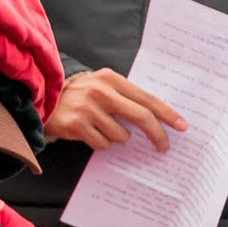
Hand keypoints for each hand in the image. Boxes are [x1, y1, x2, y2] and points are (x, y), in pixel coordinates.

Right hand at [47, 69, 186, 153]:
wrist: (45, 97)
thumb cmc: (83, 95)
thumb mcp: (104, 87)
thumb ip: (127, 98)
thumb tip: (157, 121)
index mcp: (112, 79)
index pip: (147, 98)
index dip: (167, 114)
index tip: (182, 126)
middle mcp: (101, 91)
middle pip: (141, 117)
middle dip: (157, 135)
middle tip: (163, 147)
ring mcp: (88, 108)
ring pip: (121, 136)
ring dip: (118, 138)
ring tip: (103, 129)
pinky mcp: (76, 124)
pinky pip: (103, 144)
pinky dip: (101, 143)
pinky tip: (90, 133)